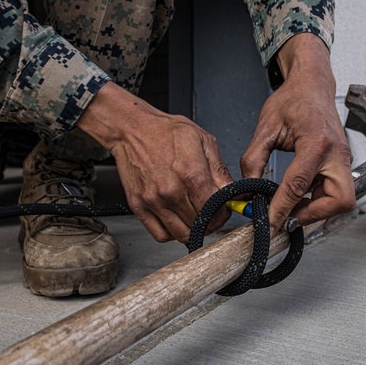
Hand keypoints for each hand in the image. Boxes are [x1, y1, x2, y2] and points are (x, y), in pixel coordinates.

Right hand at [76, 82, 234, 242]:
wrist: (132, 129)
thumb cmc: (165, 131)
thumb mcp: (203, 140)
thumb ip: (220, 170)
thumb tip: (233, 192)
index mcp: (190, 173)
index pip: (215, 210)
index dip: (224, 212)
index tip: (223, 208)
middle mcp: (171, 191)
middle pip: (200, 224)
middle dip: (211, 221)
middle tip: (210, 211)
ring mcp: (153, 201)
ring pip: (182, 235)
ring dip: (192, 230)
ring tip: (194, 216)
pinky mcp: (138, 206)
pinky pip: (160, 234)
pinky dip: (171, 233)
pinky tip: (176, 219)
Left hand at [240, 34, 355, 231]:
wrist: (312, 85)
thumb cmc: (293, 100)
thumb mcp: (266, 127)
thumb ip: (254, 160)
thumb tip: (247, 189)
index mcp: (316, 142)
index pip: (298, 185)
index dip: (282, 209)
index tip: (270, 224)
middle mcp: (336, 153)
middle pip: (339, 200)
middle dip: (315, 214)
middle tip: (290, 216)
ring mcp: (343, 158)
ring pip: (341, 200)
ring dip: (318, 209)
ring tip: (291, 204)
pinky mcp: (342, 163)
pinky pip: (336, 191)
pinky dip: (319, 199)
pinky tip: (299, 194)